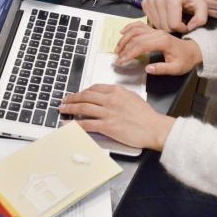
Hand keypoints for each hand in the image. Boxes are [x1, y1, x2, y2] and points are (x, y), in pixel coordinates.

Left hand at [59, 84, 173, 150]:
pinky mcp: (106, 126)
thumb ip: (119, 96)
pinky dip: (74, 124)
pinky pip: (86, 124)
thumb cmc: (146, 116)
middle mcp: (111, 100)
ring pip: (83, 108)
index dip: (84, 91)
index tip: (79, 94)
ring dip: (70, 108)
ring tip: (63, 109)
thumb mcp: (133, 98)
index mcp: (118, 91)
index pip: (95, 88)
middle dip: (72, 98)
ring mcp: (108, 113)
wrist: (153, 127)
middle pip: (86, 96)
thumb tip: (108, 98)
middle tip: (65, 100)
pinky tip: (68, 124)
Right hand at [115, 22, 202, 75]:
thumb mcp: (176, 68)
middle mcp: (158, 33)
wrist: (193, 51)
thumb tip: (147, 69)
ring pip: (136, 30)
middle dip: (124, 48)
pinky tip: (122, 32)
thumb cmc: (185, 60)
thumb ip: (162, 69)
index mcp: (163, 42)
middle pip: (136, 37)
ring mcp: (156, 31)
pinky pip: (140, 25)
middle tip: (117, 58)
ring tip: (117, 49)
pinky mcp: (154, 31)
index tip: (121, 61)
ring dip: (124, 38)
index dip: (129, 53)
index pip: (141, 45)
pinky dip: (129, 27)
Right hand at [141, 0, 207, 32]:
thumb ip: (201, 18)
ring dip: (167, 25)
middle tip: (181, 20)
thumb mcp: (202, 6)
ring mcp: (150, 1)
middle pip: (164, 28)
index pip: (174, 26)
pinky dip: (160, 22)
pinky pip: (151, 23)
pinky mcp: (145, 4)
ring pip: (157, 27)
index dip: (183, 28)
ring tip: (175, 17)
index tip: (187, 23)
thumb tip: (189, 28)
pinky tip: (167, 15)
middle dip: (175, 28)